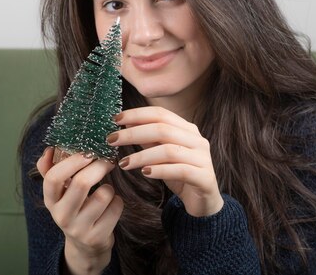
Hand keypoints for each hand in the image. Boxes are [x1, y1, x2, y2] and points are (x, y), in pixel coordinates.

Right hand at [37, 148, 123, 274]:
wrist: (85, 245)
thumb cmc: (74, 208)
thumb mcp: (60, 192)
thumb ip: (51, 169)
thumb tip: (49, 150)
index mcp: (50, 200)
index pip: (53, 178)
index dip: (72, 161)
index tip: (88, 151)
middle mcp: (61, 215)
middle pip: (82, 182)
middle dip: (99, 166)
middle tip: (108, 160)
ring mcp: (79, 228)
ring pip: (103, 195)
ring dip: (109, 188)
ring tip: (106, 191)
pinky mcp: (97, 237)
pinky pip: (115, 207)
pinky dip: (117, 201)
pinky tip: (111, 205)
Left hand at [108, 106, 223, 216]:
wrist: (203, 202)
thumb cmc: (180, 176)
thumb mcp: (161, 156)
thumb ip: (148, 139)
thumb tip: (127, 123)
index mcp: (188, 129)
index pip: (161, 114)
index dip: (138, 114)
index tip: (116, 119)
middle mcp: (197, 140)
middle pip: (163, 129)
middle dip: (133, 133)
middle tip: (111, 139)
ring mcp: (203, 158)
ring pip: (169, 150)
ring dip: (142, 155)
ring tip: (123, 163)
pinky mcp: (204, 177)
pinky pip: (180, 170)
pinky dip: (160, 170)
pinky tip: (144, 173)